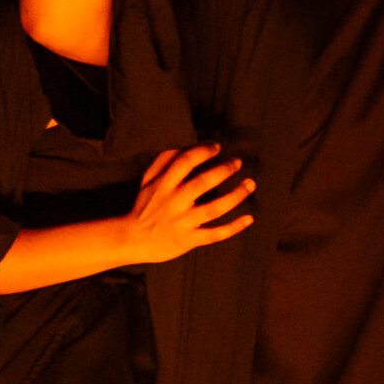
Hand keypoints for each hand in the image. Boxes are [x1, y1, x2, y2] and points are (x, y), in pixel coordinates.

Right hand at [119, 144, 255, 264]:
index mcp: (164, 185)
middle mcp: (174, 203)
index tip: (216, 147)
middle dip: (224, 170)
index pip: (185, 162)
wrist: (132, 240)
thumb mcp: (148, 179)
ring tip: (250, 184)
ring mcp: (183, 223)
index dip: (203, 151)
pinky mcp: (189, 240)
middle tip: (237, 162)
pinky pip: (215, 234)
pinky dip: (234, 227)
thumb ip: (164, 160)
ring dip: (236, 196)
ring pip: (215, 209)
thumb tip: (187, 143)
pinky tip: (249, 218)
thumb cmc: (143, 205)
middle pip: (204, 183)